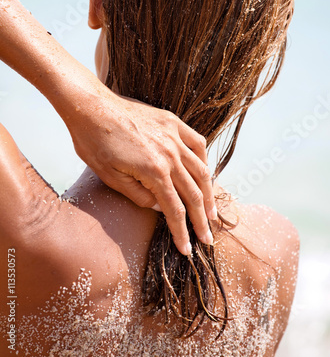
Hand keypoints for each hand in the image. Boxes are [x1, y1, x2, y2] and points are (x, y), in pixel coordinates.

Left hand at [0, 0, 215, 255]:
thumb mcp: (109, 177)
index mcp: (154, 170)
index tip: (186, 250)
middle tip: (207, 239)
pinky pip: (197, 142)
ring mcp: (174, 136)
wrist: (90, 106)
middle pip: (194, 193)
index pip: (175, 209)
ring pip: (201, 170)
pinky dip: (204, 159)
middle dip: (201, 220)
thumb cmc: (94, 142)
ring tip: (212, 212)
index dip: (181, 232)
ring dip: (209, 193)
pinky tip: (204, 171)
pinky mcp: (172, 122)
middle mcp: (170, 154)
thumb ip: (138, 196)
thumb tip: (160, 207)